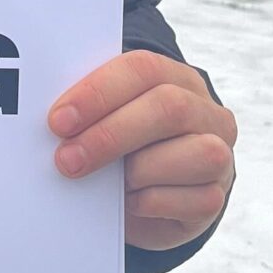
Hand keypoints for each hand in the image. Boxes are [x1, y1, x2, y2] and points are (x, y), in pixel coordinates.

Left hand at [47, 51, 235, 250]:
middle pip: (168, 107)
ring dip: (136, 171)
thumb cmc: (121, 149)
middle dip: (110, 134)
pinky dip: (150, 202)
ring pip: (192, 153)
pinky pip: (190, 199)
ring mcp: (219, 154)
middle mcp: (206, 112)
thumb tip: (53, 122)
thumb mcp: (108, 122)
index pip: (143, 69)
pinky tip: (127, 202)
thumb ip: (91, 112)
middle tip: (66, 158)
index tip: (58, 120)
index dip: (99, 92)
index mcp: (175, 78)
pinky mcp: (214, 197)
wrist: (153, 199)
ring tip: (102, 184)